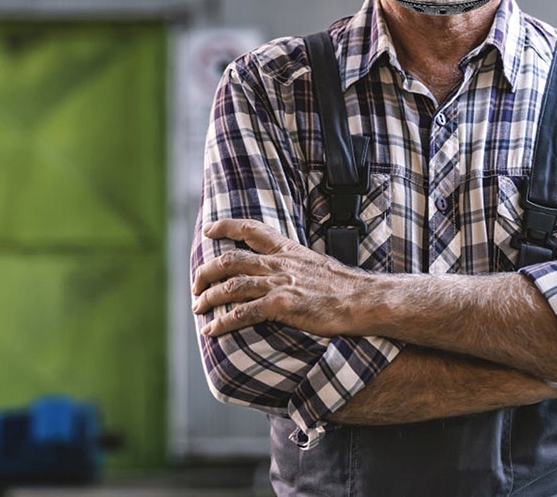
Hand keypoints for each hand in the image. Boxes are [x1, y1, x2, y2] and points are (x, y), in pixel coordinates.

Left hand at [192, 218, 366, 338]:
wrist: (361, 299)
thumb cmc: (342, 286)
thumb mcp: (314, 263)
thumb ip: (294, 265)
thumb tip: (283, 272)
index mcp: (286, 250)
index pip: (250, 229)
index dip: (225, 227)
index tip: (208, 230)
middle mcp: (278, 263)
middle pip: (230, 260)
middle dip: (206, 271)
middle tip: (196, 284)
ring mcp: (279, 283)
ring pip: (231, 287)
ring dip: (209, 298)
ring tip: (198, 308)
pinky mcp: (282, 305)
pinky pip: (243, 313)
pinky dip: (223, 321)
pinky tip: (212, 330)